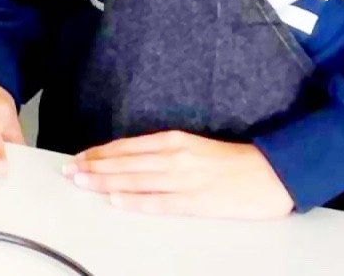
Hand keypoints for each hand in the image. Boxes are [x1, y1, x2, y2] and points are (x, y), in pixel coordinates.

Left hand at [64, 131, 294, 218]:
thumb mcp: (195, 146)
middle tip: (69, 171)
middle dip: (94, 167)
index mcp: (175, 140)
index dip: (100, 153)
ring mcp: (185, 180)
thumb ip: (165, 151)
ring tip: (82, 183)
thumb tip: (133, 159)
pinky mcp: (197, 201)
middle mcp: (176, 157)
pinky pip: (160, 202)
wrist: (273, 173)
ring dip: (106, 182)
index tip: (79, 158)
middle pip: (126, 162)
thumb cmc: (235, 161)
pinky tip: (116, 200)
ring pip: (136, 180)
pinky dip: (136, 201)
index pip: (127, 147)